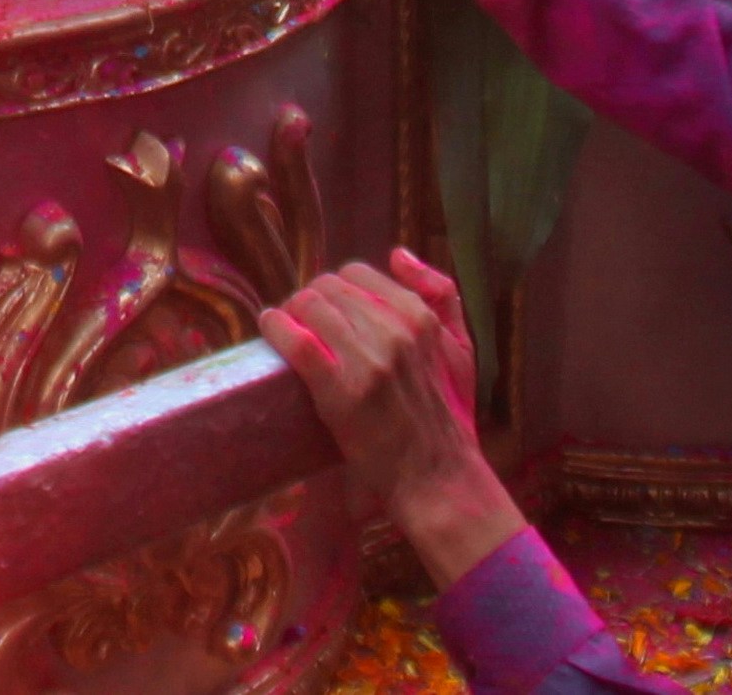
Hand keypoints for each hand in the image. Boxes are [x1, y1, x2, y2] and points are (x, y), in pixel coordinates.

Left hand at [262, 251, 525, 586]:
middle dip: (310, 300)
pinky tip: (270, 329)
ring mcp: (368, 361)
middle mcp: (395, 331)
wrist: (439, 477)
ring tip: (286, 329)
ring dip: (290, 312)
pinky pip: (296, 339)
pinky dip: (276, 327)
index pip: (358, 274)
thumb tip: (399, 254)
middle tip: (302, 322)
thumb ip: (442, 296)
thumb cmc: (449, 416)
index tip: (328, 309)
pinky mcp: (340, 390)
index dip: (336, 289)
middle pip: (328, 288)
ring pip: (309, 305)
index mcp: (421, 318)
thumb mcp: (462, 350)